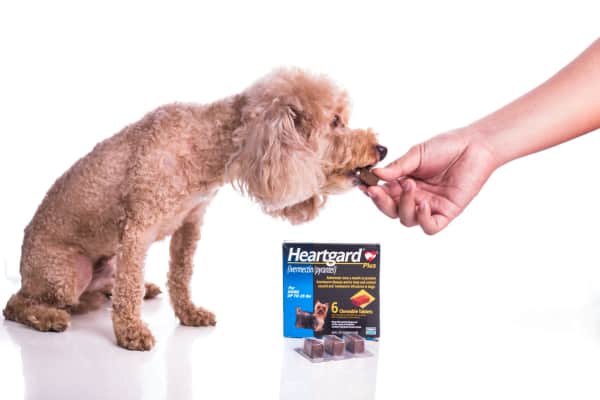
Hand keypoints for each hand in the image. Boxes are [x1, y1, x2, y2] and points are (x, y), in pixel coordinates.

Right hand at [364, 129, 497, 233]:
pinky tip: (423, 205)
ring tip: (410, 185)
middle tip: (378, 190)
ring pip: (407, 220)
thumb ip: (397, 167)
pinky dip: (423, 220)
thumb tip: (375, 173)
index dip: (372, 193)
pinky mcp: (446, 212)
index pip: (383, 194)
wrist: (473, 146)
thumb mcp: (417, 154)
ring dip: (403, 205)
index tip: (363, 184)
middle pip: (391, 211)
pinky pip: (430, 227)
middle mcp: (415, 197)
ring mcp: (430, 206)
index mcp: (404, 183)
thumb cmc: (446, 146)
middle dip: (381, 202)